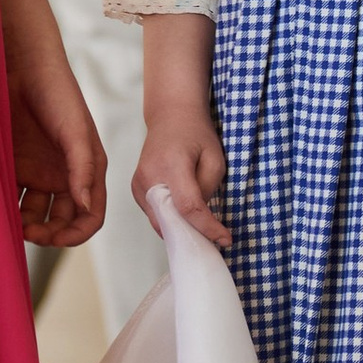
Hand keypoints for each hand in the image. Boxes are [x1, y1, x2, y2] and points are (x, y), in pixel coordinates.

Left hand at [4, 28, 105, 247]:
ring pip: (35, 214)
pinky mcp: (13, 166)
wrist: (22, 68)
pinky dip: (7, 207)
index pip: (90, 215)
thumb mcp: (76, 132)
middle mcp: (64, 177)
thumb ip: (83, 170)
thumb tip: (86, 207)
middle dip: (49, 233)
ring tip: (11, 222)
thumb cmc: (58, 94)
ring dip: (26, 224)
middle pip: (62, 221)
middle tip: (29, 232)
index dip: (76, 233)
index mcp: (87, 171)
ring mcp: (37, 173)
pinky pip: (11, 196)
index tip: (56, 239)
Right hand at [137, 9, 229, 246]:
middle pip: (169, 220)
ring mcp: (138, 185)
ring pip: (159, 221)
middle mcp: (149, 178)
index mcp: (171, 166)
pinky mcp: (136, 189)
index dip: (207, 228)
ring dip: (180, 230)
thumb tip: (199, 216)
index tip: (225, 240)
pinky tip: (186, 221)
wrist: (170, 117)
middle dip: (192, 236)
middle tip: (214, 245)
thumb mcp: (215, 159)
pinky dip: (170, 221)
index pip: (188, 207)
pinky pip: (154, 214)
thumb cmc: (196, 134)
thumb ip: (207, 189)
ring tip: (203, 235)